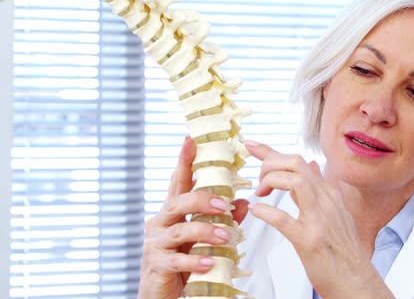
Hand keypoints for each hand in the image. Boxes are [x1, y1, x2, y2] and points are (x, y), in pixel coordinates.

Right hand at [137, 137, 248, 298]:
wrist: (162, 295)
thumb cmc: (182, 263)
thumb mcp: (204, 239)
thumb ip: (223, 220)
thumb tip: (245, 203)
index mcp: (172, 213)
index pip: (178, 182)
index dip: (183, 161)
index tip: (191, 141)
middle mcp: (161, 223)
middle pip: (178, 202)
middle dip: (202, 199)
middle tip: (226, 204)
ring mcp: (156, 244)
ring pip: (180, 229)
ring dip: (205, 231)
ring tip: (225, 236)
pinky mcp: (157, 265)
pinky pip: (177, 259)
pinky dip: (196, 259)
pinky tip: (211, 261)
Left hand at [245, 141, 391, 298]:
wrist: (356, 281)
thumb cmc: (342, 250)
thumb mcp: (335, 212)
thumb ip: (320, 189)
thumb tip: (313, 165)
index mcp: (328, 194)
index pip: (299, 162)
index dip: (271, 152)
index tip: (251, 146)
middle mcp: (326, 201)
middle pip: (296, 163)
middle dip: (270, 164)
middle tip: (258, 182)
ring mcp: (319, 219)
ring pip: (295, 181)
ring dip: (271, 181)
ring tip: (260, 194)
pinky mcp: (310, 240)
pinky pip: (285, 220)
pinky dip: (267, 212)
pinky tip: (257, 210)